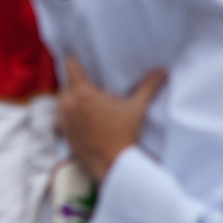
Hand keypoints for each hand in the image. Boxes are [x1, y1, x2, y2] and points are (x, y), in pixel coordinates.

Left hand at [58, 57, 165, 181]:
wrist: (114, 164)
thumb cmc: (125, 135)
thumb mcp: (136, 108)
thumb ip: (148, 87)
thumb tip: (163, 72)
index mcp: (83, 93)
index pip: (70, 66)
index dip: (74, 60)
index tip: (80, 58)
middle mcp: (68, 103)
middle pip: (66, 82)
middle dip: (76, 81)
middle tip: (89, 81)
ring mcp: (62, 117)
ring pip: (62, 98)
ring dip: (70, 96)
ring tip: (86, 99)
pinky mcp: (62, 130)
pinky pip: (60, 114)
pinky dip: (67, 112)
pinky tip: (80, 115)